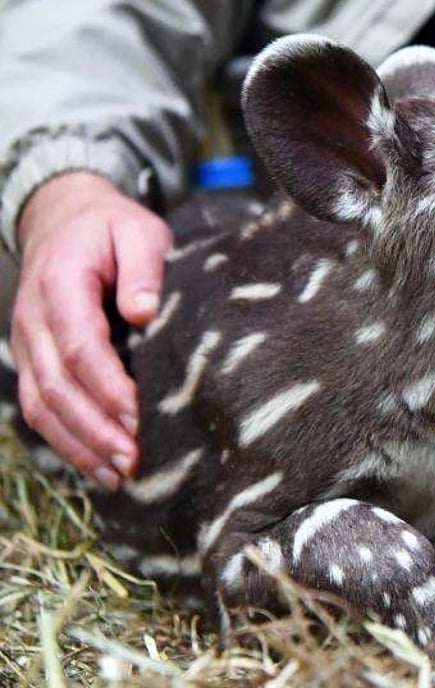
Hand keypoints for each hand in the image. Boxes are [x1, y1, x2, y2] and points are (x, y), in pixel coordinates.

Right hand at [12, 171, 171, 487]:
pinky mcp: (32, 362)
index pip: (80, 347)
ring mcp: (27, 345)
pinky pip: (40, 409)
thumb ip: (144, 267)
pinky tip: (100, 467)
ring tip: (121, 475)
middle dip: (96, 429)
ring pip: (42, 406)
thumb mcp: (137, 230)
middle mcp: (33, 321)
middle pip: (57, 387)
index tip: (140, 417)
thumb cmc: (111, 230)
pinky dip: (67, 442)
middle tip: (136, 460)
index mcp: (60, 286)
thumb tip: (143, 311)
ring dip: (80, 446)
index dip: (108, 388)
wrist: (64, 221)